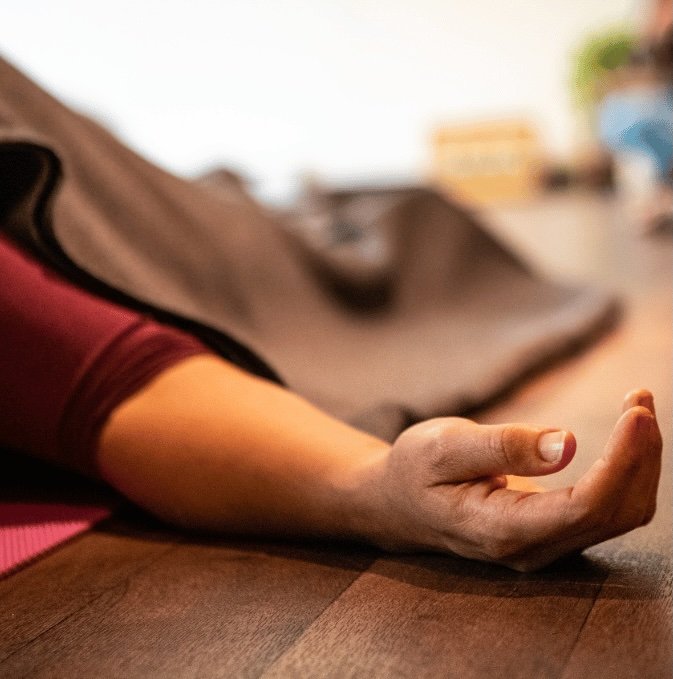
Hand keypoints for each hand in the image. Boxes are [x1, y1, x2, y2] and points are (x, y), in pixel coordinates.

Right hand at [363, 389, 661, 570]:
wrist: (396, 503)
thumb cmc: (415, 468)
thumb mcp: (445, 446)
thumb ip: (503, 446)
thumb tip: (570, 445)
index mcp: (502, 530)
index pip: (586, 505)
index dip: (622, 460)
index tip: (636, 411)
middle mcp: (531, 550)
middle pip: (615, 512)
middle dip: (641, 455)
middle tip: (641, 399)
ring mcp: (544, 547)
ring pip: (619, 513)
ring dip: (639, 461)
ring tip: (638, 407)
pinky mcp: (550, 533)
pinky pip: (606, 509)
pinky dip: (625, 470)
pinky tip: (626, 436)